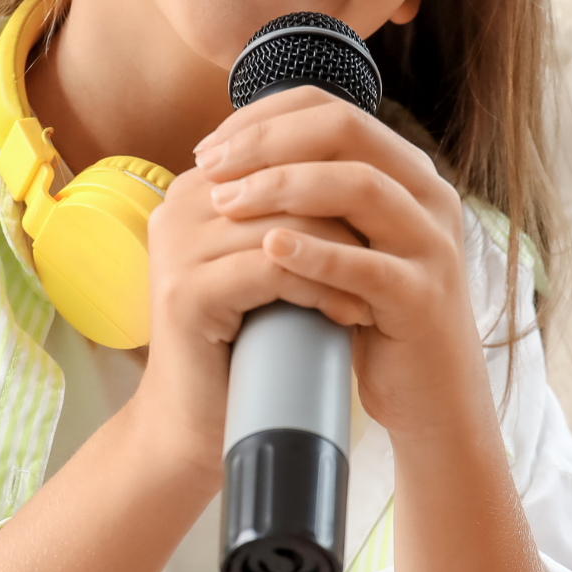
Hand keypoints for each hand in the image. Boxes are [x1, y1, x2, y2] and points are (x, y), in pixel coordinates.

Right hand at [133, 140, 373, 470]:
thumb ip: (295, 211)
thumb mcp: (270, 261)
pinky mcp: (186, 292)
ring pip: (284, 225)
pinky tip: (350, 310)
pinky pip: (271, 269)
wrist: (199, 422)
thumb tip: (371, 170)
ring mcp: (177, 248)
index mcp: (198, 187)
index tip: (389, 209)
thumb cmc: (246, 341)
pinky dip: (320, 287)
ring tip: (379, 283)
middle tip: (395, 242)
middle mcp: (178, 205)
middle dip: (348, 212)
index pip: (281, 149)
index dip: (341, 174)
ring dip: (344, 255)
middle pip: (284, 180)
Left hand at [189, 88, 487, 437]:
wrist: (431, 396)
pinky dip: (316, 252)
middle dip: (267, 143)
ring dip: (283, 187)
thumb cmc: (374, 313)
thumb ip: (315, 197)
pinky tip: (270, 249)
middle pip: (346, 132)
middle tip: (210, 167)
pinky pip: (368, 265)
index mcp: (407, 171)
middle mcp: (429, 195)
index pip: (333, 109)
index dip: (265, 118)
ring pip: (360, 187)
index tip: (211, 145)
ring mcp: (432, 245)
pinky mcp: (424, 298)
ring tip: (227, 203)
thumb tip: (229, 156)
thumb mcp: (349, 240)